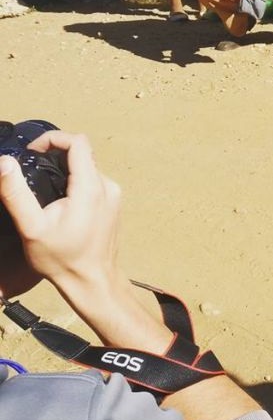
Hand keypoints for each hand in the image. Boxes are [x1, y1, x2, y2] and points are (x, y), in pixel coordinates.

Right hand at [0, 133, 120, 295]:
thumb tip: (4, 162)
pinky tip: (60, 202)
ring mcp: (114, 194)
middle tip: (32, 169)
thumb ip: (16, 193)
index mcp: (90, 186)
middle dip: (56, 155)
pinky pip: (94, 181)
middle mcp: (107, 185)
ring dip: (66, 170)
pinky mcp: (114, 203)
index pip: (77, 142)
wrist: (92, 280)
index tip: (32, 152)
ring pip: (88, 167)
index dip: (53, 139)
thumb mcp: (31, 227)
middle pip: (82, 154)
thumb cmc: (62, 258)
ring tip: (44, 189)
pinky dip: (76, 182)